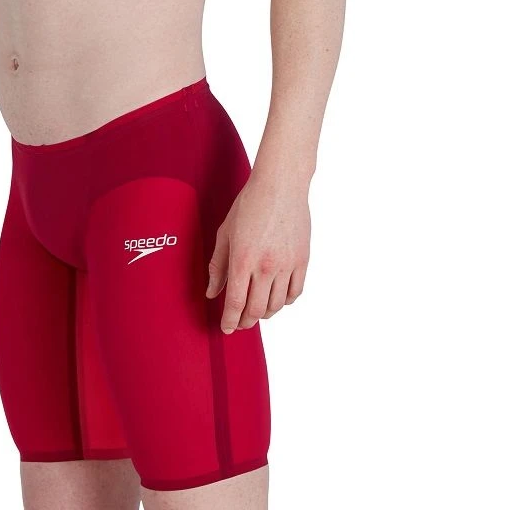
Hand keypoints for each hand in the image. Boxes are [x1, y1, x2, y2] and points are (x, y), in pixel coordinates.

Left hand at [205, 170, 309, 333]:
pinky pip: (295, 293)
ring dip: (265, 314)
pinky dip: (285, 302)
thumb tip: (211, 292)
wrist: (280, 185)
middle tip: (240, 322)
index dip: (230, 320)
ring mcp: (287, 264)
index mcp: (243, 258)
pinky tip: (276, 298)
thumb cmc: (249, 204)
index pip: (235, 302)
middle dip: (245, 321)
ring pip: (277, 305)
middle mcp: (266, 266)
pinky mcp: (303, 260)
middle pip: (256, 309)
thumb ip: (217, 265)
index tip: (227, 328)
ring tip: (257, 310)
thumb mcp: (225, 232)